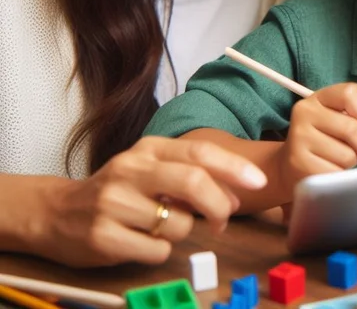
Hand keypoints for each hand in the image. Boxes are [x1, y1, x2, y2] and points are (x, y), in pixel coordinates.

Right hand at [29, 136, 266, 266]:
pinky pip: (156, 250)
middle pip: (193, 182)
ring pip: (178, 223)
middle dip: (219, 204)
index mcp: (149, 148)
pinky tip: (143, 241)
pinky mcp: (103, 237)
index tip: (257, 182)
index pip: (200, 152)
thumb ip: (189, 173)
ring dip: (185, 232)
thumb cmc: (119, 189)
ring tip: (164, 226)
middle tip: (225, 219)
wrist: (57, 212)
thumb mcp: (151, 168)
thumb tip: (234, 193)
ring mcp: (114, 203)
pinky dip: (161, 250)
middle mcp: (131, 169)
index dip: (233, 167)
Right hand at [276, 82, 356, 192]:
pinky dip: (340, 177)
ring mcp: (299, 138)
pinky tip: (329, 171)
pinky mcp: (299, 164)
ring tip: (339, 161)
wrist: (290, 166)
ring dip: (351, 163)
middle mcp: (305, 113)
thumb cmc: (324, 140)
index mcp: (318, 98)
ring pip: (347, 155)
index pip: (349, 93)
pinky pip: (337, 174)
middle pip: (352, 128)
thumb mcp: (340, 120)